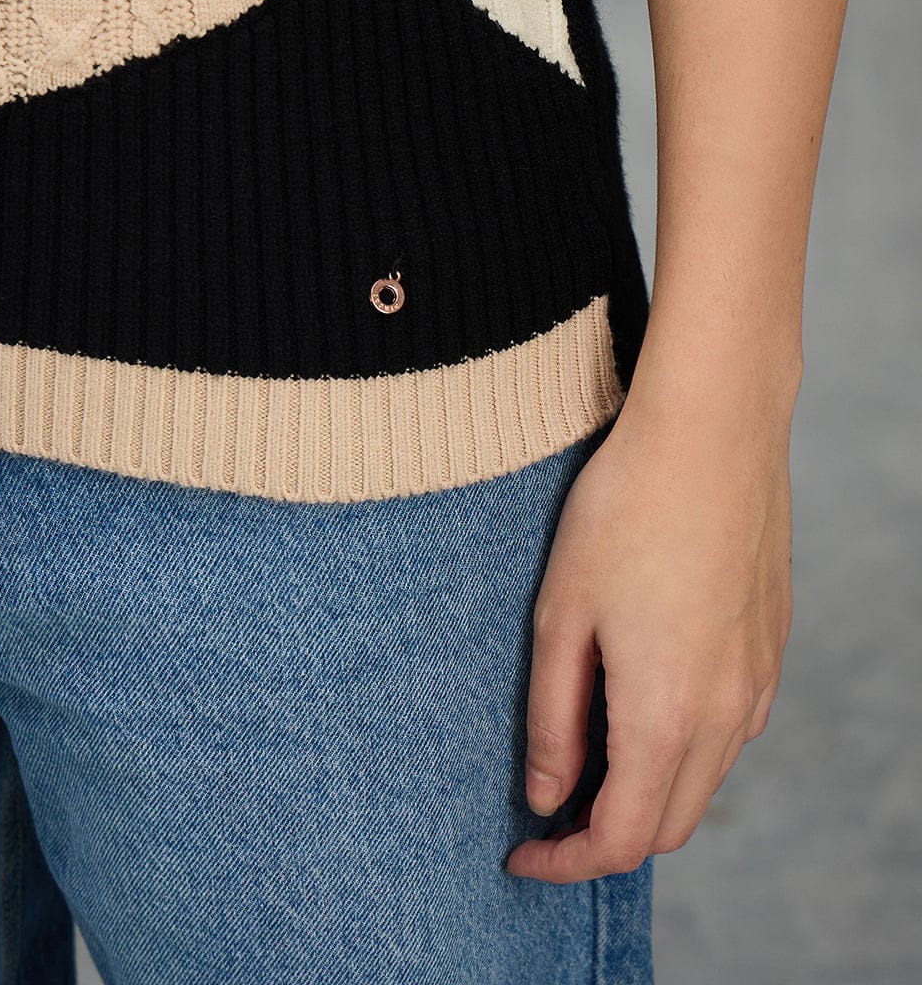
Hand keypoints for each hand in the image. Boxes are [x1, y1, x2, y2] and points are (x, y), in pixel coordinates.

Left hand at [506, 365, 794, 882]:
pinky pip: (731, 731)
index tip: (521, 854)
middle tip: (546, 811)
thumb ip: (553, 716)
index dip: (565, 863)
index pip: (619, 840)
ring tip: (587, 756)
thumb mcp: (561, 614)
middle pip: (668, 824)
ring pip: (704, 780)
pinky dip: (684, 749)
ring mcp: (758, 680)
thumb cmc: (624, 510)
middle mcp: (727, 715)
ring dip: (647, 792)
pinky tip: (642, 702)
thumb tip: (545, 793)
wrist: (711, 430)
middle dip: (604, 837)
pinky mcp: (771, 646)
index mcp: (667, 716)